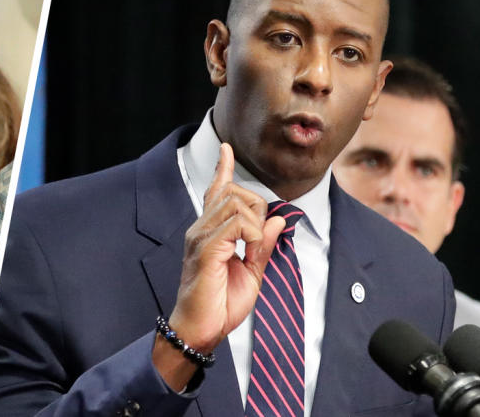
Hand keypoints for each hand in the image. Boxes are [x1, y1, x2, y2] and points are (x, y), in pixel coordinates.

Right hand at [153, 143, 284, 388]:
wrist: (201, 330)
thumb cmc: (220, 305)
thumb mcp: (252, 272)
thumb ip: (264, 245)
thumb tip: (278, 221)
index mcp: (209, 232)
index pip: (215, 192)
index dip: (223, 169)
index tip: (227, 149)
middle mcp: (200, 229)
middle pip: (235, 194)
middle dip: (258, 210)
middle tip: (258, 245)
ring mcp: (200, 238)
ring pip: (236, 205)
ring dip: (255, 226)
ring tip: (251, 253)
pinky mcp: (205, 250)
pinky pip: (236, 226)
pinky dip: (251, 237)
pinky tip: (248, 254)